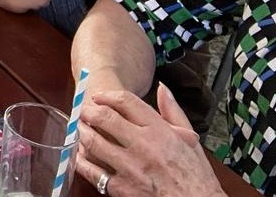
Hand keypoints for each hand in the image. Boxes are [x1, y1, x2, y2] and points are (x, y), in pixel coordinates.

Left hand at [75, 85, 224, 196]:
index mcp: (160, 132)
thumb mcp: (191, 141)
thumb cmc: (197, 178)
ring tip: (78, 127)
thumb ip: (174, 112)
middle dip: (88, 110)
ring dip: (81, 131)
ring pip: (94, 142)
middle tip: (82, 109)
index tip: (99, 96)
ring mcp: (130, 168)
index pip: (126, 102)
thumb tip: (162, 89)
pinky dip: (82, 160)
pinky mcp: (122, 188)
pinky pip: (92, 171)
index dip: (108, 95)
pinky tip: (79, 154)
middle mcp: (143, 147)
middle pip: (105, 118)